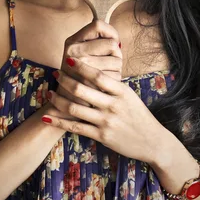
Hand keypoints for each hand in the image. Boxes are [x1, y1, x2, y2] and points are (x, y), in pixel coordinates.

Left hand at [42, 55, 164, 164]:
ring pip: (75, 108)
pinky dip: (59, 122)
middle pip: (82, 90)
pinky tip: (47, 118)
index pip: (97, 75)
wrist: (152, 141)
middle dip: (65, 80)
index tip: (68, 59)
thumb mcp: (130, 96)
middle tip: (55, 74)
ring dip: (58, 100)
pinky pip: (75, 127)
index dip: (80, 66)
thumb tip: (93, 70)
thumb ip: (113, 85)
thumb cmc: (139, 115)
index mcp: (121, 91)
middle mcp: (113, 105)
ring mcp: (106, 121)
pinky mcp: (101, 136)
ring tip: (49, 93)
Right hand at [55, 19, 121, 107]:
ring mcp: (82, 67)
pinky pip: (116, 74)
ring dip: (117, 68)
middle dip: (116, 54)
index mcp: (71, 42)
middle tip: (108, 63)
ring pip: (117, 60)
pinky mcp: (92, 82)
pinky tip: (105, 84)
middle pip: (112, 44)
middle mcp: (74, 51)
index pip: (98, 24)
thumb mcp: (79, 53)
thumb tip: (117, 42)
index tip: (111, 43)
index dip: (110, 32)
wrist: (67, 103)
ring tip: (105, 74)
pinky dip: (115, 79)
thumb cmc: (80, 75)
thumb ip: (95, 42)